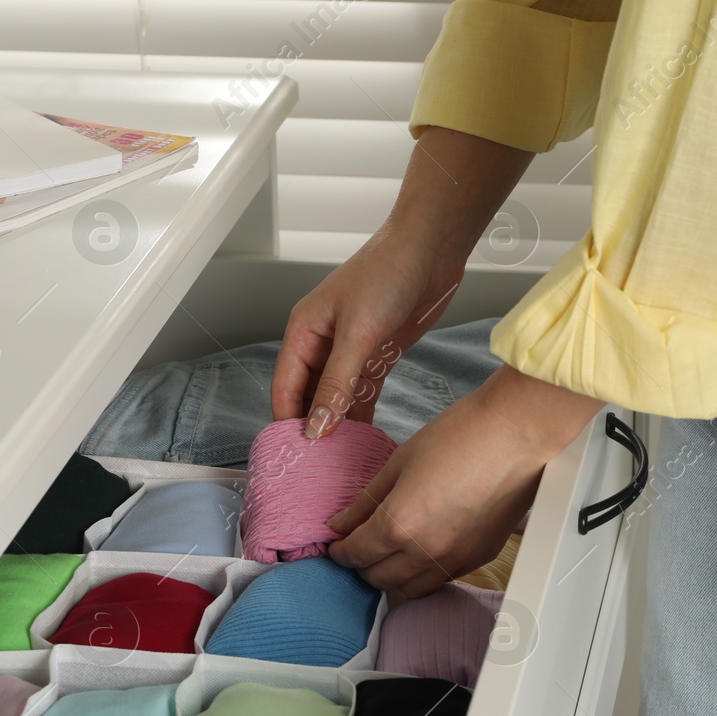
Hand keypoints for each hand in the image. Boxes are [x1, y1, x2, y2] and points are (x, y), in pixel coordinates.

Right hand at [271, 127, 534, 437]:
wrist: (432, 248)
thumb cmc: (388, 273)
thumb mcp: (359, 333)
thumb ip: (336, 384)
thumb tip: (315, 427)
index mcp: (303, 331)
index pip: (284, 387)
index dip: (288, 423)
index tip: (297, 458)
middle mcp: (322, 343)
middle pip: (307, 396)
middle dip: (312, 429)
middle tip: (320, 467)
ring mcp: (349, 350)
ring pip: (335, 398)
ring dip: (338, 426)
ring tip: (341, 461)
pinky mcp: (377, 354)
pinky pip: (361, 392)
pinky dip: (361, 415)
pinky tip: (365, 440)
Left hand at [326, 365, 603, 597]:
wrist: (517, 434)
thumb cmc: (462, 436)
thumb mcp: (400, 461)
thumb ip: (367, 499)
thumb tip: (341, 522)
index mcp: (399, 524)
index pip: (355, 554)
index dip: (339, 552)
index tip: (335, 544)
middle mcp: (426, 552)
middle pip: (378, 579)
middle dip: (361, 565)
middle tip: (358, 546)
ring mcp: (455, 560)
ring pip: (409, 589)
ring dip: (391, 576)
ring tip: (386, 554)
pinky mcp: (479, 558)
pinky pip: (440, 581)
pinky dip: (421, 575)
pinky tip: (419, 553)